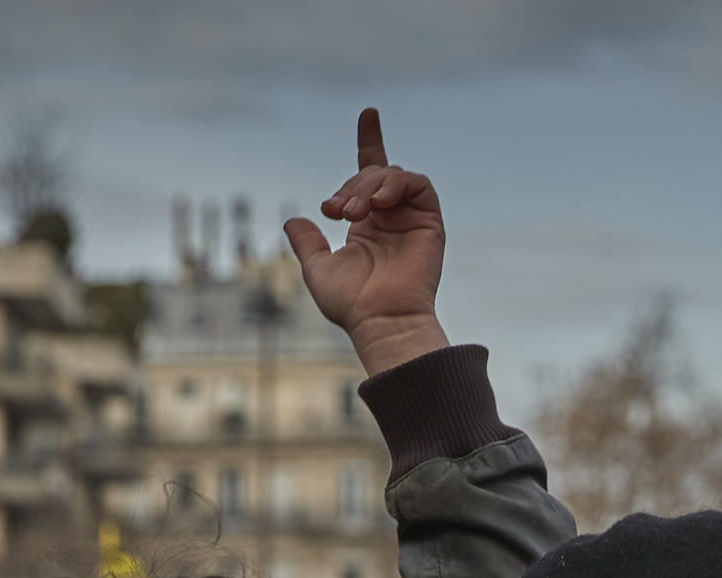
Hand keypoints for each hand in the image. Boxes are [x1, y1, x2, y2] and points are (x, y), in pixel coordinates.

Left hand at [285, 106, 448, 376]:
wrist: (380, 321)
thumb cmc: (351, 304)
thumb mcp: (317, 269)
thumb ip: (307, 242)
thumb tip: (292, 220)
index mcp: (368, 226)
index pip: (370, 174)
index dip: (370, 141)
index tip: (369, 113)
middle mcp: (391, 218)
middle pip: (372, 174)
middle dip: (350, 185)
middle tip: (336, 212)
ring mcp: (412, 219)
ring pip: (392, 176)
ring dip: (368, 186)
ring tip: (353, 212)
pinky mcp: (429, 222)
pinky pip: (417, 184)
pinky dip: (396, 184)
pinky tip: (378, 202)